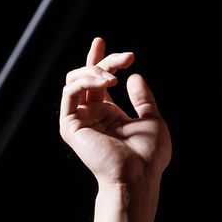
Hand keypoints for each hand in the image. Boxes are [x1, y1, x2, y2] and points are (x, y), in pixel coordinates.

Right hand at [59, 37, 170, 187]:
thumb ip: (142, 99)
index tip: (111, 45)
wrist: (138, 175)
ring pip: (75, 79)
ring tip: (114, 76)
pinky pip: (69, 92)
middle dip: (104, 60)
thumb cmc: (148, 155)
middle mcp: (92, 114)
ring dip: (95, 70)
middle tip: (126, 57)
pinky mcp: (70, 125)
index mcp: (109, 114)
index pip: (99, 81)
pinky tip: (106, 82)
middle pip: (87, 75)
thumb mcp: (152, 120)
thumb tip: (135, 76)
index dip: (101, 59)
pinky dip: (85, 80)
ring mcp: (80, 119)